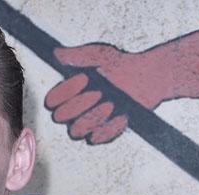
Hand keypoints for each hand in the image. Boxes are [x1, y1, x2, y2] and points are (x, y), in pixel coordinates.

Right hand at [45, 44, 165, 143]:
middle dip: (77, 105)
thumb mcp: (100, 55)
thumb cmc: (121, 66)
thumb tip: (57, 52)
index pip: (51, 101)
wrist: (147, 79)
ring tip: (111, 104)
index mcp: (68, 93)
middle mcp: (72, 112)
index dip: (63, 92)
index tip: (83, 79)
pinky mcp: (101, 135)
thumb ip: (78, 56)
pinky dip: (108, 127)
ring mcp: (86, 125)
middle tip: (98, 93)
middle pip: (60, 117)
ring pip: (75, 131)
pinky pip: (95, 138)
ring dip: (92, 118)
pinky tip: (121, 115)